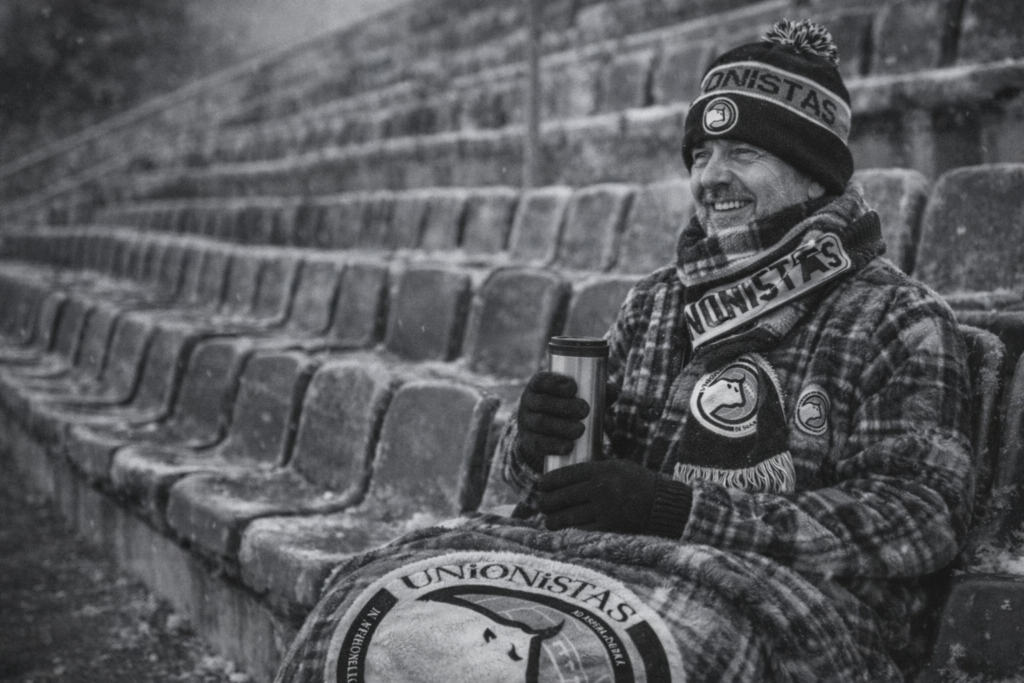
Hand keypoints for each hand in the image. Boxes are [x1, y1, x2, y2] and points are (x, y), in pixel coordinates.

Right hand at [513, 371, 589, 470]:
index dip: (555, 383)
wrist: (545, 432)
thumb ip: (596, 391)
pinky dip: (553, 445)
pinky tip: (568, 447)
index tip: (574, 388)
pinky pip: (537, 444)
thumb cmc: (565, 407)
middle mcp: (527, 402)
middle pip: (542, 403)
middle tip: (585, 410)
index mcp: (538, 386)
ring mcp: (525, 423)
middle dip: (563, 406)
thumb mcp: (576, 397)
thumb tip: (613, 388)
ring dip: (560, 427)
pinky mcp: (527, 442)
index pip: (541, 381)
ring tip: (580, 430)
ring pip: (540, 423)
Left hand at [537, 459, 656, 532]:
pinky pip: (582, 529)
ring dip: (554, 519)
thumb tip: (570, 473)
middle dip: (546, 502)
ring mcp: (604, 509)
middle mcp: (600, 488)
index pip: (566, 475)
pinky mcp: (609, 527)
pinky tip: (564, 529)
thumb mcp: (618, 466)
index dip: (549, 482)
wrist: (662, 505)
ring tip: (548, 520)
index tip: (541, 485)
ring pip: (568, 516)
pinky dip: (571, 529)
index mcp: (602, 470)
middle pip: (562, 496)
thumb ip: (596, 469)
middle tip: (541, 504)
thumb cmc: (639, 483)